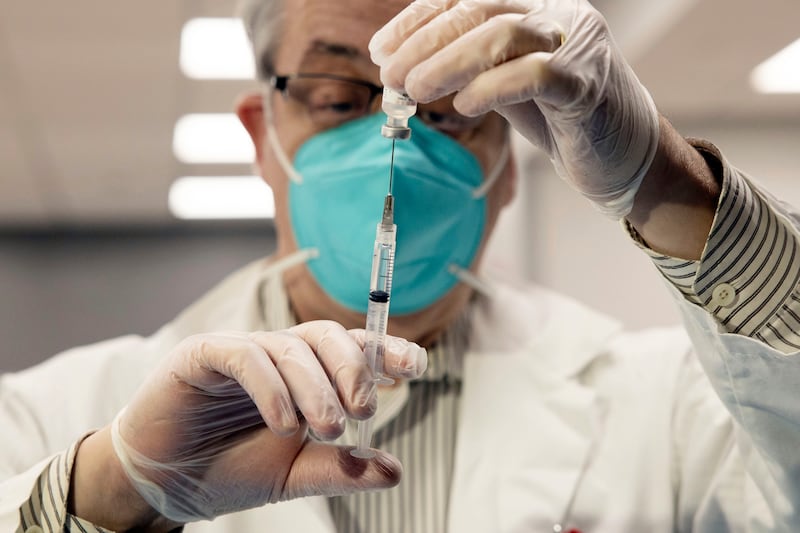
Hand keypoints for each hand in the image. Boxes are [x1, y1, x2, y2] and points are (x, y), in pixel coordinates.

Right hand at [71, 321, 426, 527]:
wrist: (164, 484)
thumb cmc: (230, 469)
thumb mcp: (294, 474)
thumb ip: (340, 469)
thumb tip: (394, 470)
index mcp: (306, 375)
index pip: (353, 348)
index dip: (386, 350)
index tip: (415, 367)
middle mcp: (278, 355)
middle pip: (328, 336)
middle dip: (354, 369)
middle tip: (363, 411)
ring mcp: (241, 350)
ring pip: (291, 347)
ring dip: (316, 387)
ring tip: (325, 428)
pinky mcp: (202, 355)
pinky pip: (245, 356)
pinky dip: (271, 386)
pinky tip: (283, 422)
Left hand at [370, 0, 659, 218]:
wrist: (624, 158)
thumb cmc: (563, 120)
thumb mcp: (507, 87)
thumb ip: (470, 70)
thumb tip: (407, 71)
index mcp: (534, 9)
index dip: (417, 21)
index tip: (382, 50)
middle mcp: (557, 14)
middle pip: (480, 9)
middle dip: (425, 42)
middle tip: (391, 75)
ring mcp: (577, 44)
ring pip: (503, 35)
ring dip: (448, 62)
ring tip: (414, 90)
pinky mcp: (587, 84)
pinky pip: (535, 75)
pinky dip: (493, 87)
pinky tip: (465, 105)